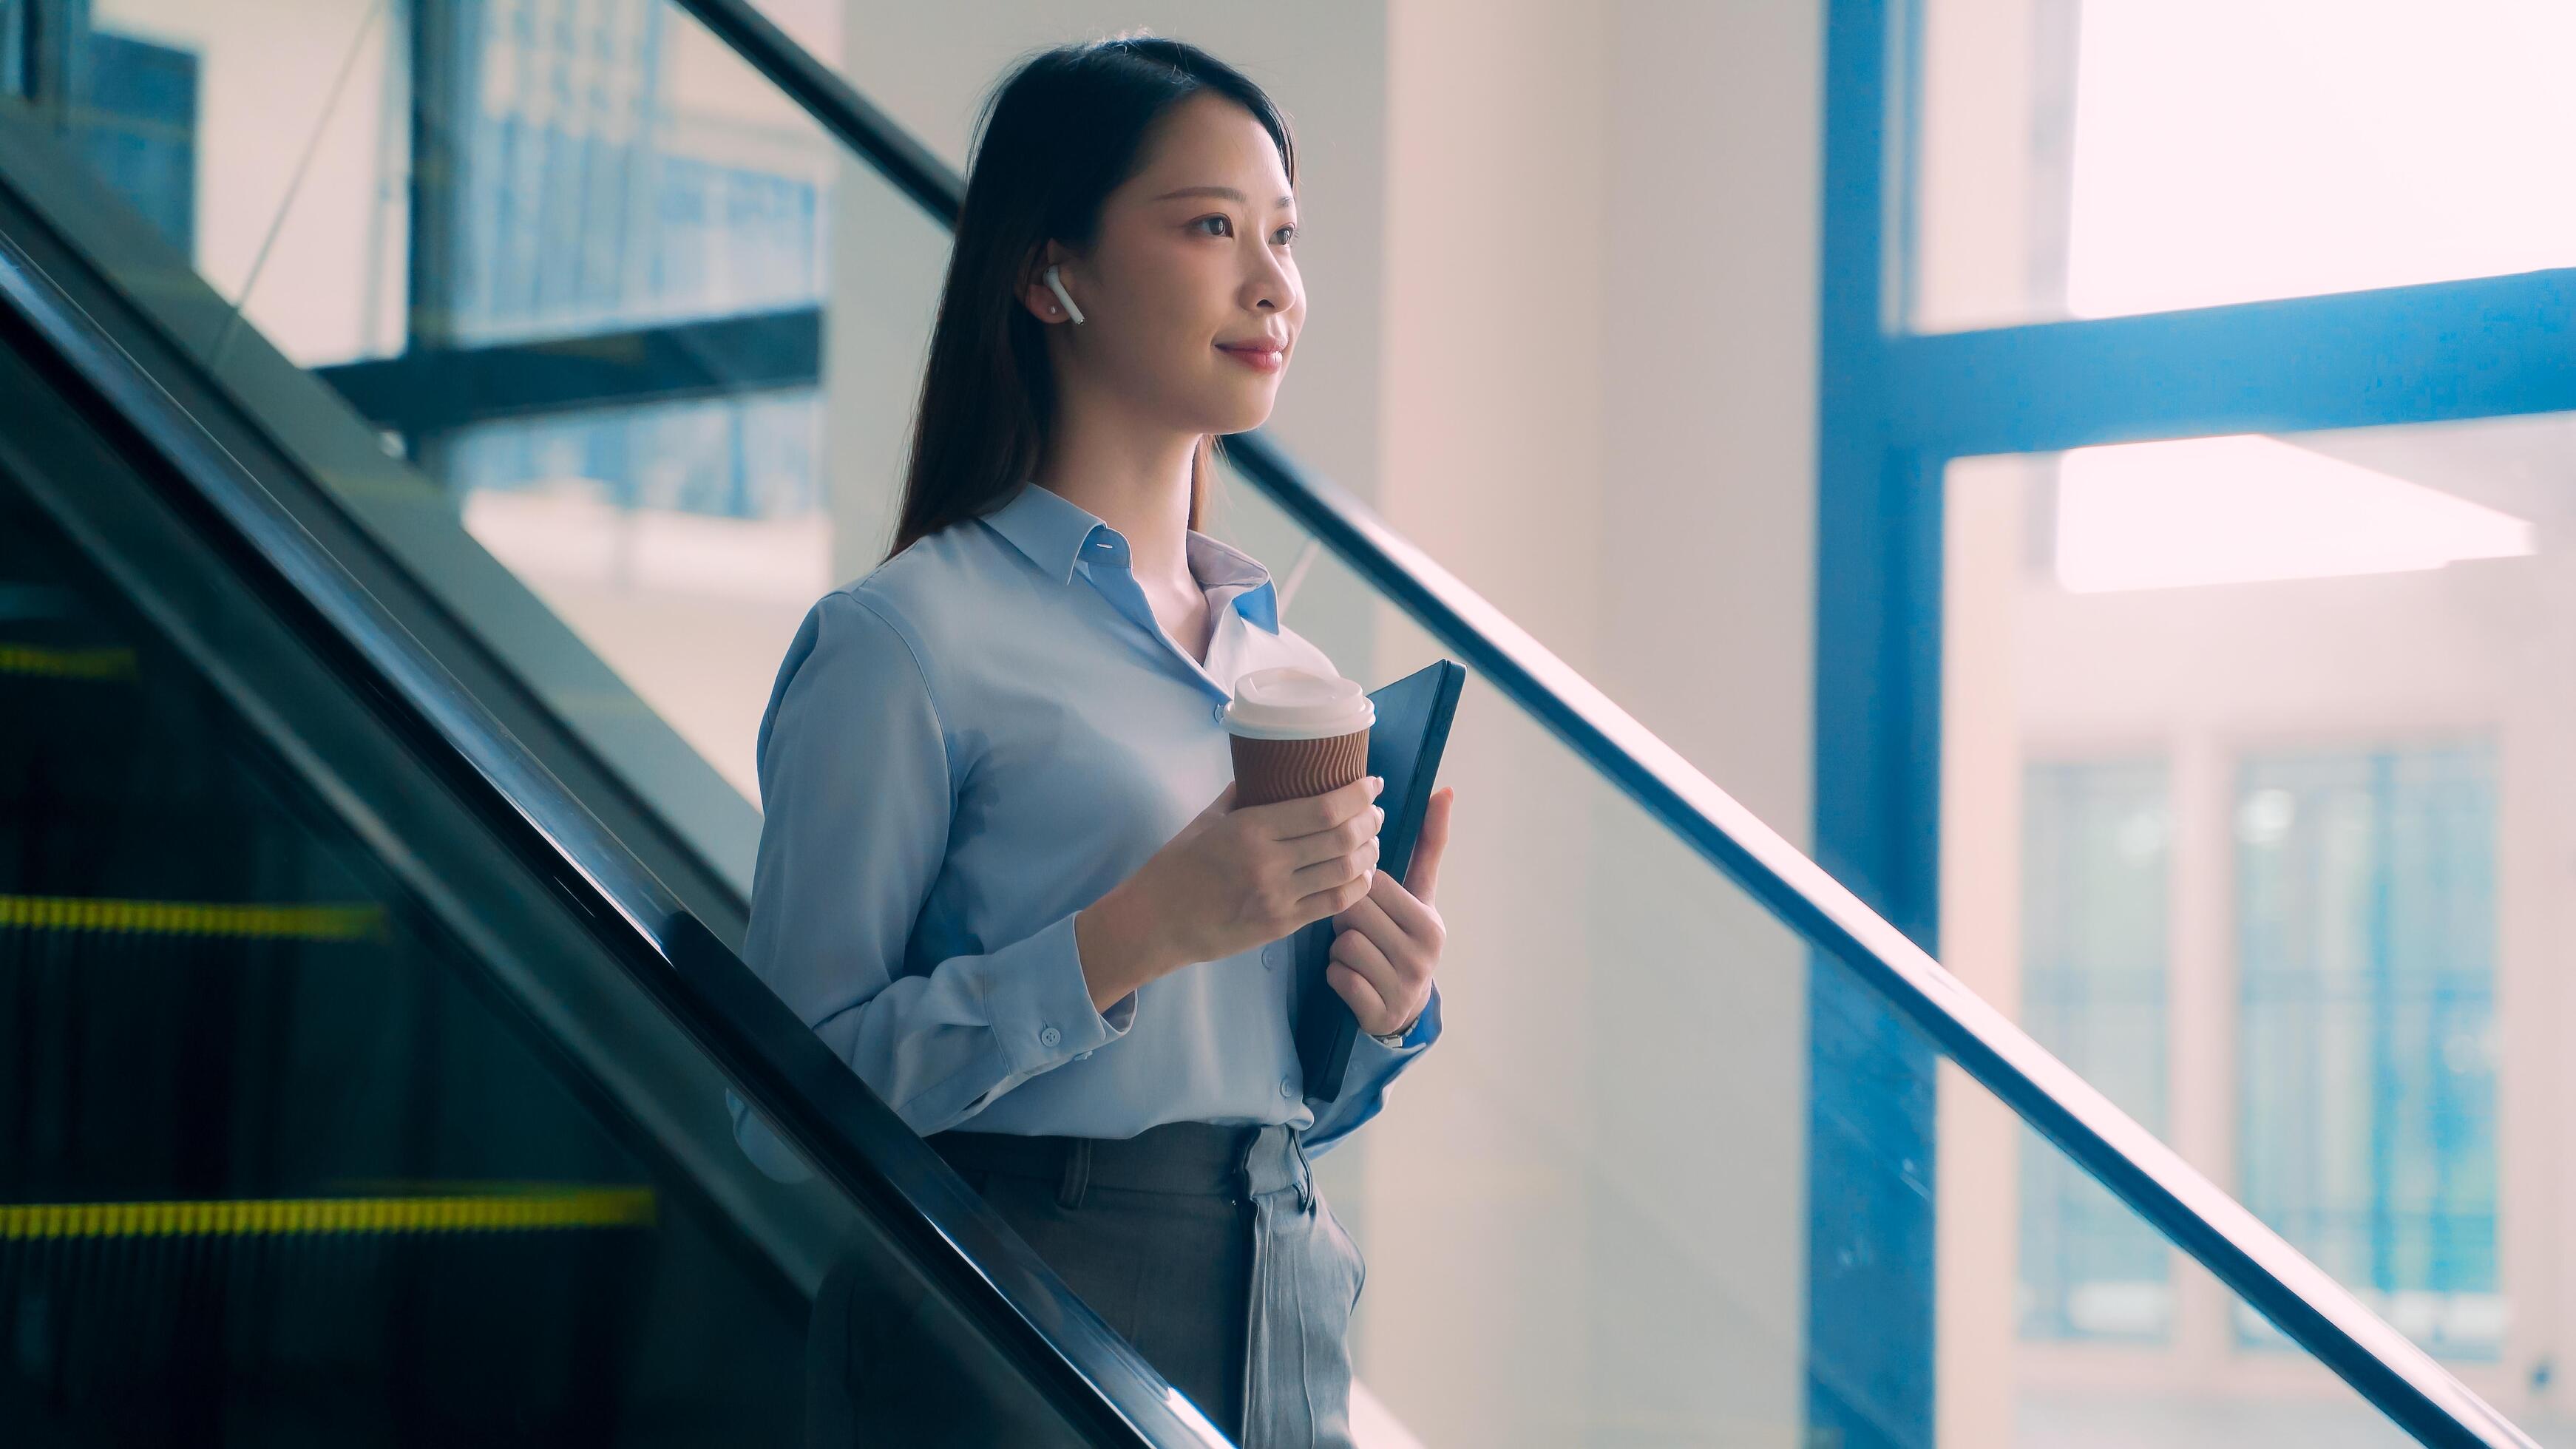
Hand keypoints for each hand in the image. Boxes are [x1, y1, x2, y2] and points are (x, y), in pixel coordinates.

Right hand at [1076, 774, 1384, 1008]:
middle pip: (1342, 838)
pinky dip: (1357, 886)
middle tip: (1376, 811)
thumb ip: (1243, 795)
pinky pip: (1334, 904)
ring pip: (1346, 872)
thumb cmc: (1177, 867)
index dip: (1358, 795)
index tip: (1372, 783)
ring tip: (1373, 840)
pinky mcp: (1281, 925)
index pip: (1323, 808)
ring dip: (1369, 853)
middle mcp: (1269, 863)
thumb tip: (1271, 770)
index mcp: (1251, 829)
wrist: (1155, 923)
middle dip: (1370, 821)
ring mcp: (1278, 898)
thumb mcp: (1207, 820)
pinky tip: (1362, 874)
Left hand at [1325, 784, 1452, 1037]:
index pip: (1374, 885)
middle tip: (1358, 928)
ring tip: (1356, 951)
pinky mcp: (1379, 1012)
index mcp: (1430, 923)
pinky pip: (1337, 977)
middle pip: (1354, 913)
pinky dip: (1336, 975)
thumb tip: (1444, 790)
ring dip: (1339, 948)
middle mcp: (1422, 956)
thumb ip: (1428, 844)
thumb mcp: (1421, 894)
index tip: (1369, 901)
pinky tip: (1352, 976)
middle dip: (1347, 918)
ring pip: (1343, 945)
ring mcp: (1402, 987)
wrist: (1406, 1005)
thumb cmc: (1406, 935)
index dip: (1360, 889)